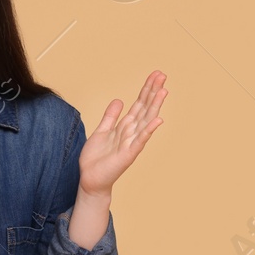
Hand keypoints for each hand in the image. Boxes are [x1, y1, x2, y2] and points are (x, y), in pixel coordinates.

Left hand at [78, 70, 166, 196]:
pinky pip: (140, 140)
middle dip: (153, 92)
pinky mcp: (128, 154)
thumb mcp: (102, 131)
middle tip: (162, 75)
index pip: (139, 104)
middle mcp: (132, 132)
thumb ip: (111, 117)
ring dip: (155, 106)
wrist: (90, 179)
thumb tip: (119, 100)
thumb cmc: (97, 158)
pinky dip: (149, 130)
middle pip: (145, 108)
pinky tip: (158, 120)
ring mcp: (131, 143)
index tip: (155, 75)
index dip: (147, 89)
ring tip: (164, 91)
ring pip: (146, 121)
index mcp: (125, 126)